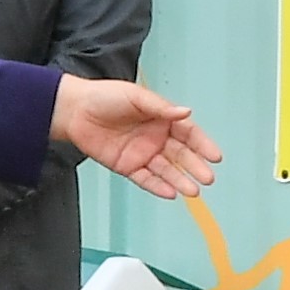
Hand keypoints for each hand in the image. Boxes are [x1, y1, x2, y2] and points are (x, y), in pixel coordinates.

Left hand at [51, 77, 219, 199]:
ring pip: (166, 170)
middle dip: (195, 166)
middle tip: (207, 177)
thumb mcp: (135, 96)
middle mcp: (155, 137)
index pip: (188, 133)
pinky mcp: (127, 166)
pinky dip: (158, 186)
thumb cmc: (104, 96)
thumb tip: (185, 112)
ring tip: (193, 190)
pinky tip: (170, 192)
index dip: (202, 144)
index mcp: (161, 118)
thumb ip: (161, 107)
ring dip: (180, 180)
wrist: (74, 110)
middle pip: (181, 155)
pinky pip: (145, 179)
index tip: (215, 156)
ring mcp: (142, 153)